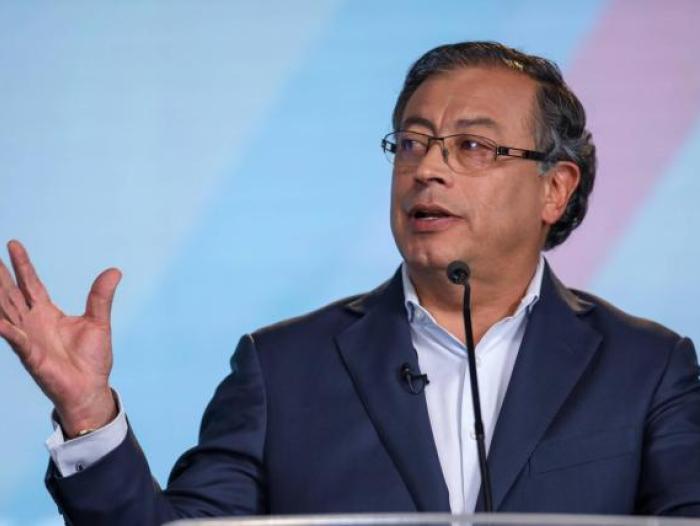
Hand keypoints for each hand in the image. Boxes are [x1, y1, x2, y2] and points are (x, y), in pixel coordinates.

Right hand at [0, 240, 120, 436]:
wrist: (90, 388)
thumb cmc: (91, 358)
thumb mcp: (99, 321)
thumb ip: (101, 296)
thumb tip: (115, 271)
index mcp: (48, 313)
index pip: (31, 284)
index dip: (22, 265)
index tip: (13, 244)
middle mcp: (33, 323)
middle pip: (12, 294)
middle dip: (1, 275)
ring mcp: (28, 339)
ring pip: (6, 312)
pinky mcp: (32, 356)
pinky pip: (17, 341)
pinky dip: (8, 331)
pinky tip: (0, 323)